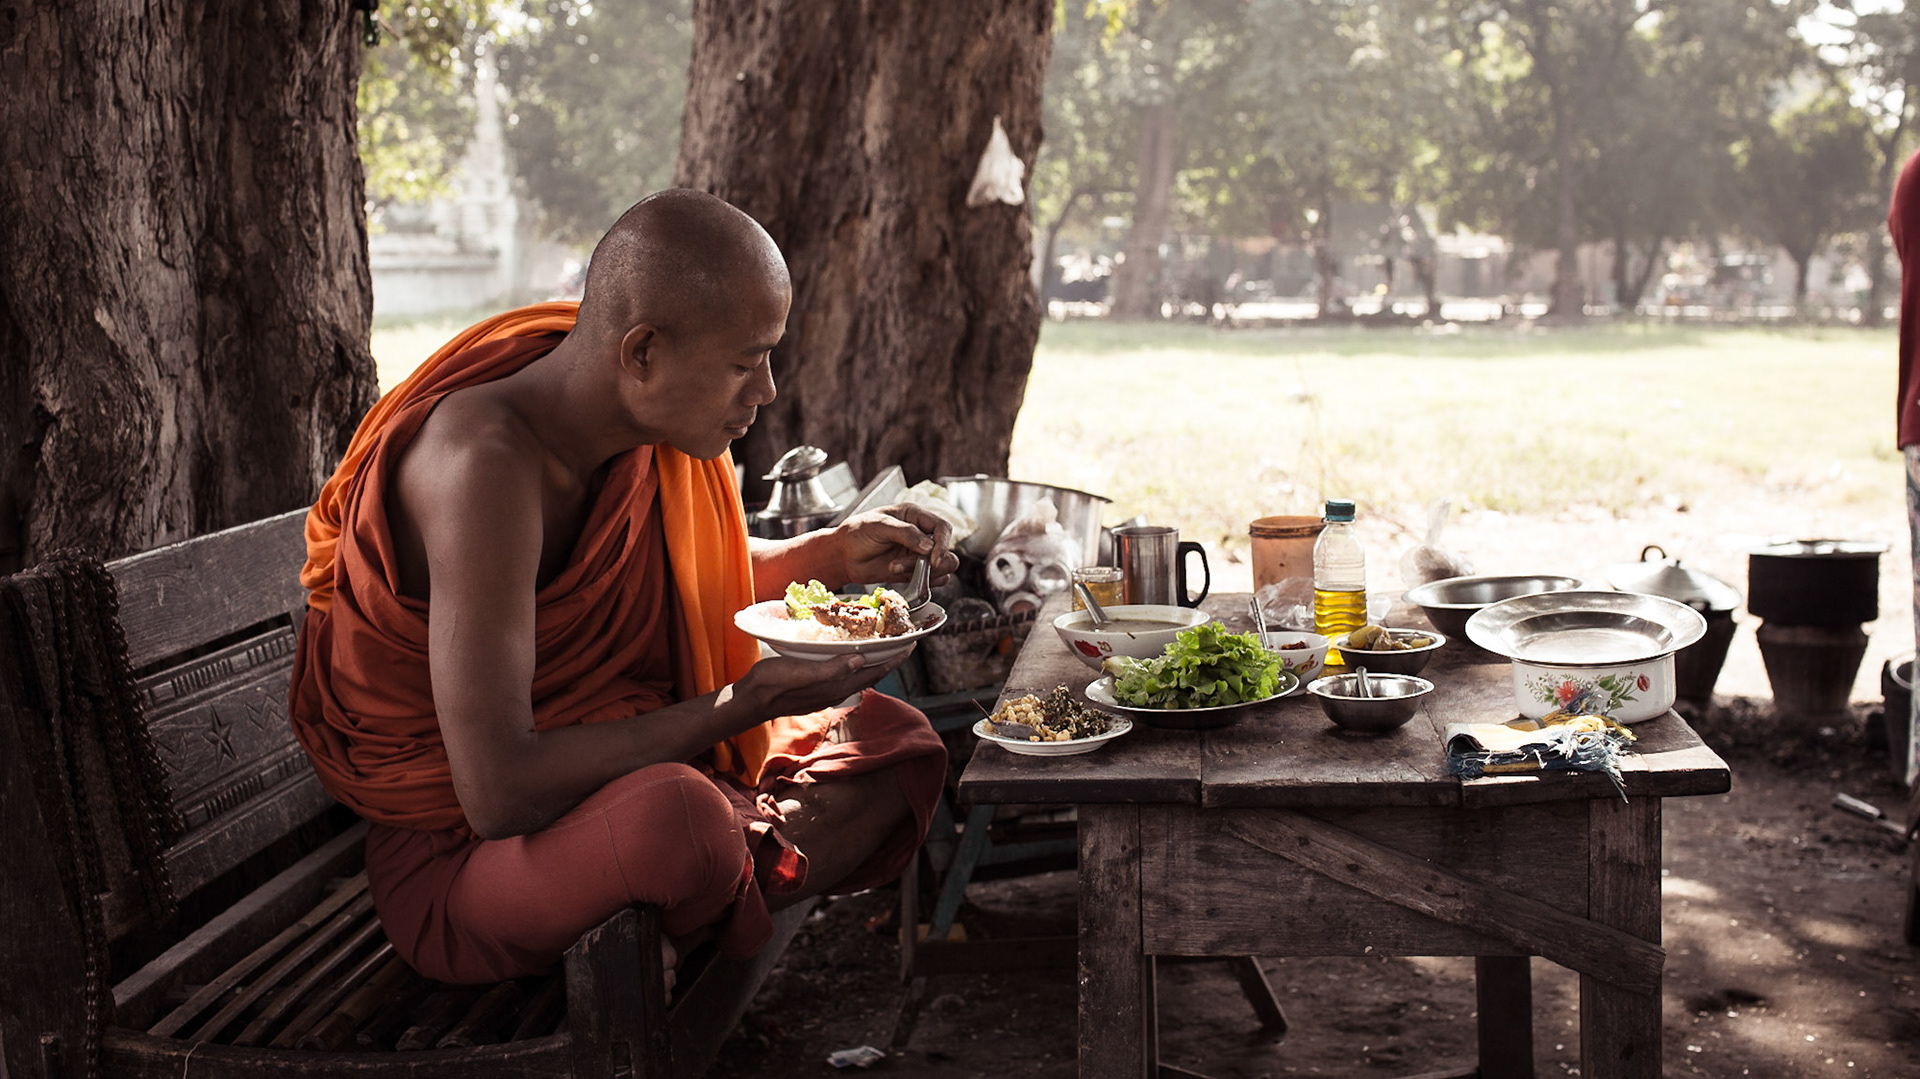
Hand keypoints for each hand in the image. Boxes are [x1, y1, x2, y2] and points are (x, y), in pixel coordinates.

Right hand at [737, 651, 910, 719]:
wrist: (750, 701)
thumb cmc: (772, 684)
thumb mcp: (800, 672)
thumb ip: (831, 669)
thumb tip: (861, 660)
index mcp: (835, 687)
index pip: (873, 672)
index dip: (893, 660)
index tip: (909, 646)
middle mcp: (835, 691)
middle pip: (869, 675)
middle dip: (887, 660)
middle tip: (901, 642)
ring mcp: (825, 692)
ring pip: (857, 676)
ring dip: (872, 662)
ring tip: (881, 647)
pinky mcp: (815, 689)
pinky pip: (844, 676)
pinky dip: (854, 665)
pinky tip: (850, 656)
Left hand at [831, 503, 959, 585]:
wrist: (842, 555)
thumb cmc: (857, 532)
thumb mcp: (878, 525)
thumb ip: (905, 533)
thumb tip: (929, 546)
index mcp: (915, 516)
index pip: (942, 528)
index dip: (943, 543)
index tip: (933, 559)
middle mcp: (921, 534)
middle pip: (946, 549)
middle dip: (931, 562)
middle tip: (906, 566)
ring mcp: (917, 554)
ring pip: (943, 567)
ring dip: (924, 572)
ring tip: (895, 568)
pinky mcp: (913, 571)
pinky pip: (932, 580)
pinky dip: (923, 582)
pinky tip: (900, 576)